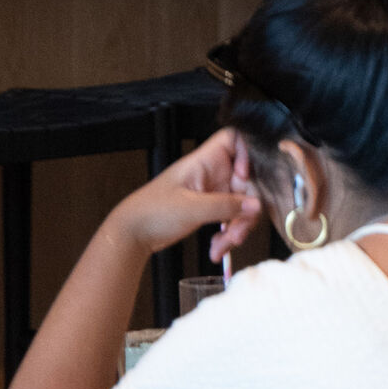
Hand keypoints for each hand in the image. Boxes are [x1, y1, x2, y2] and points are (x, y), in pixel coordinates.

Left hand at [107, 128, 264, 260]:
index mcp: (204, 162)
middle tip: (238, 231)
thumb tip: (256, 205)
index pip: (235, 140)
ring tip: (225, 245)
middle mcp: (213, 173)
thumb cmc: (151, 213)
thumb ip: (226, 206)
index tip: (245, 178)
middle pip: (246, 180)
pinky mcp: (211, 208)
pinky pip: (232, 217)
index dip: (247, 153)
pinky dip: (229, 233)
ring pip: (242, 202)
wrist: (131, 236)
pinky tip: (218, 248)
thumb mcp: (191, 208)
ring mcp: (213, 191)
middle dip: (246, 208)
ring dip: (238, 226)